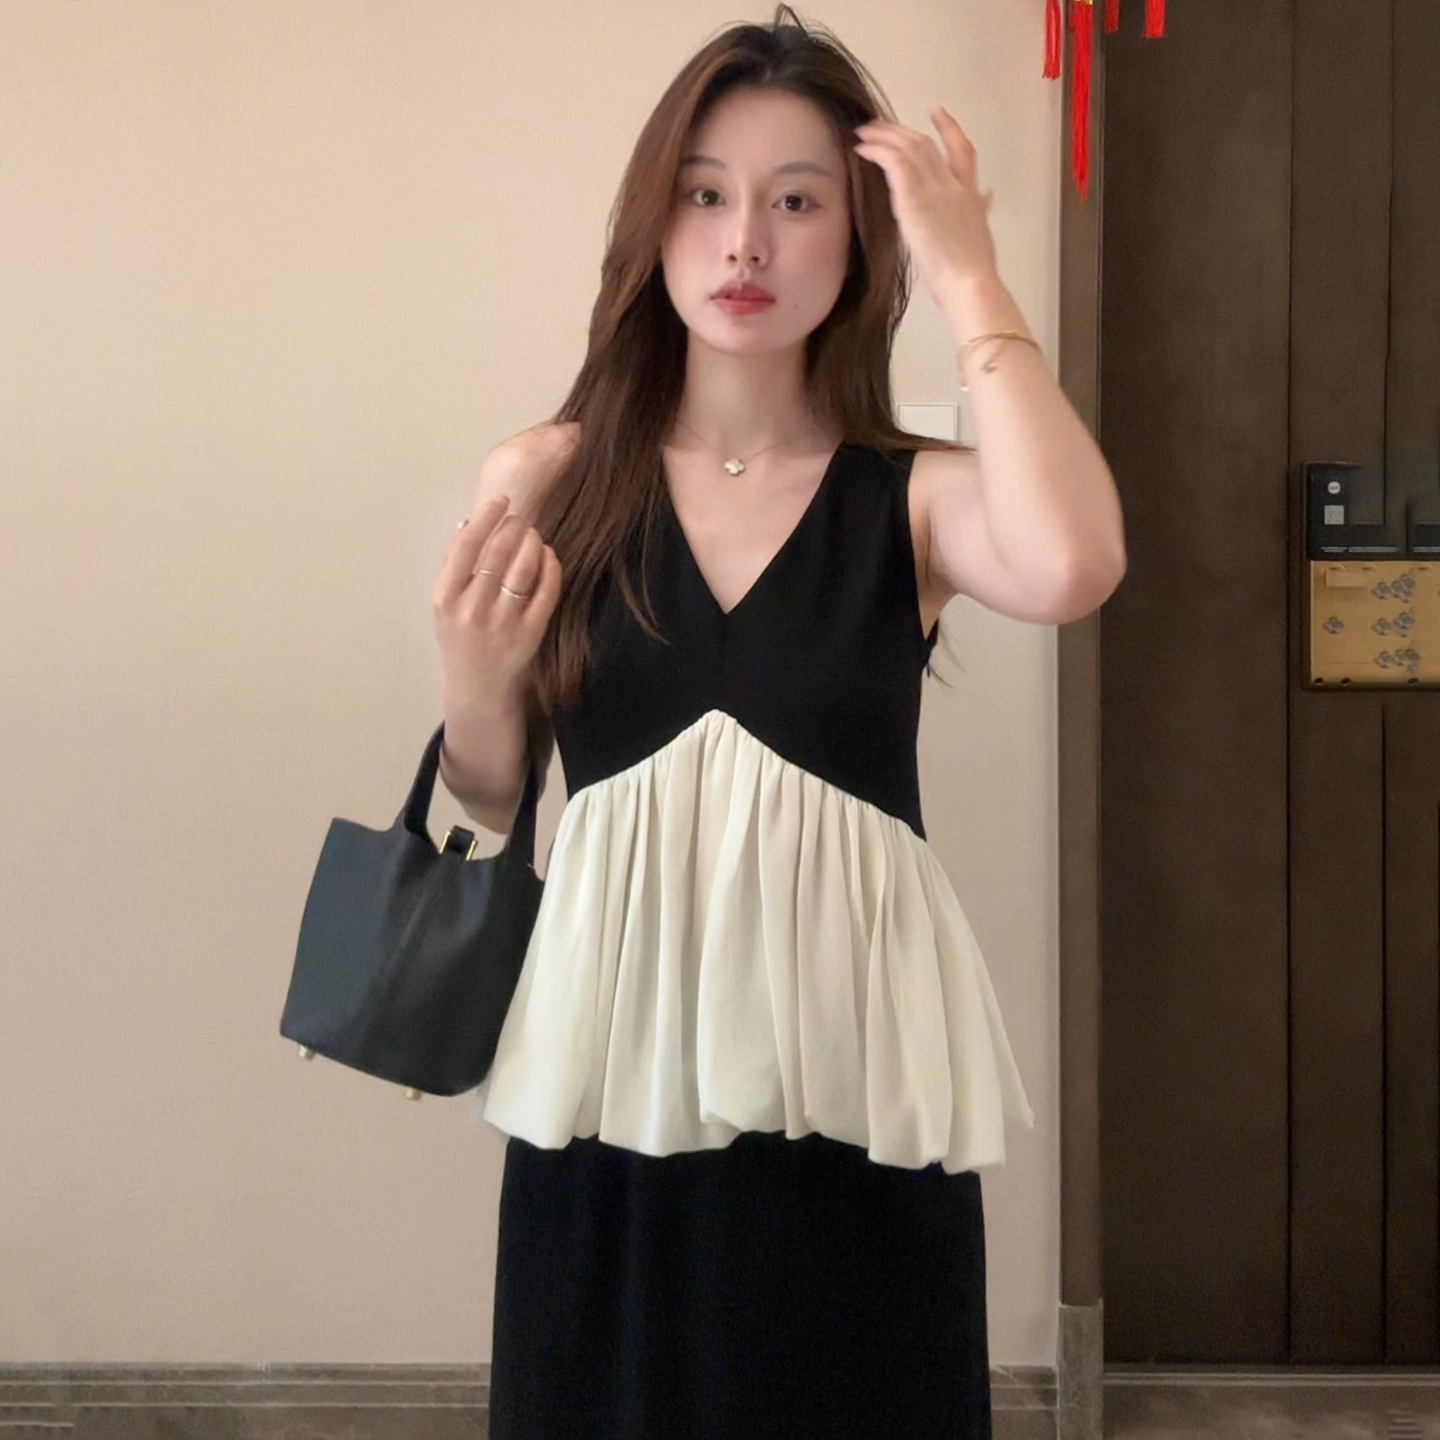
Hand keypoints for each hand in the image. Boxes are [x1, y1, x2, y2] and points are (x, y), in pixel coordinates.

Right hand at [432, 496, 561, 714]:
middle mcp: (473, 610)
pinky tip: (548, 556)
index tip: (501, 501)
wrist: (476, 686)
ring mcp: (503, 624)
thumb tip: (466, 523)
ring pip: (525, 569)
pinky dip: (550, 567)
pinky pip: (546, 592)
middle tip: (521, 518)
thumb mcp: (443, 602)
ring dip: (533, 543)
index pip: (467, 546)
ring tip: (534, 534)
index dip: (488, 517)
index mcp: (445, 598)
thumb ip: (451, 563)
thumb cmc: (458, 636)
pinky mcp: (530, 634)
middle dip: (514, 526)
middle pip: (498, 553)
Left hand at [852, 107, 997, 305]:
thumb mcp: (980, 232)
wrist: (970, 281)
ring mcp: (934, 188)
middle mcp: (952, 184)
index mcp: (969, 193)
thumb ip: (980, 209)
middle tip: (880, 124)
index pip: (962, 150)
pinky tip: (862, 149)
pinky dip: (877, 150)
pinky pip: (894, 161)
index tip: (937, 112)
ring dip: (883, 136)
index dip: (949, 128)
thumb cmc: (972, 270)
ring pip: (908, 147)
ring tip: (864, 132)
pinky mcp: (915, 198)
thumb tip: (987, 196)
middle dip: (901, 130)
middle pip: (926, 144)